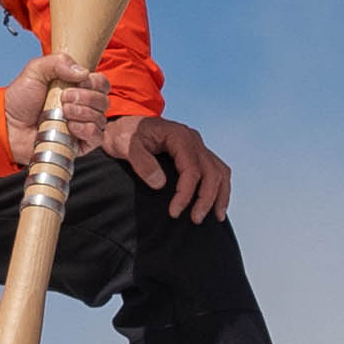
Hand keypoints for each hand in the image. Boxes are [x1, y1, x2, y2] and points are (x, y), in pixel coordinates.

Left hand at [0, 52, 101, 159]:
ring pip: (101, 118)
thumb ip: (58, 62)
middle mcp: (83, 107)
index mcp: (77, 88)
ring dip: (83, 112)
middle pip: (103, 100)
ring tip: (63, 112)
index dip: (94, 82)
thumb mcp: (35, 71)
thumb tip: (83, 72)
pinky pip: (97, 137)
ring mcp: (82, 126)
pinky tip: (70, 126)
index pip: (101, 83)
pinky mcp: (80, 144)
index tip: (77, 81)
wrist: (8, 125)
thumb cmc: (20, 100)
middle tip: (63, 98)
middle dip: (86, 97)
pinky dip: (86, 129)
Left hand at [95, 111, 233, 223]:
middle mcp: (193, 140)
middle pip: (211, 171)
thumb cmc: (124, 134)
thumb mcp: (125, 145)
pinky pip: (216, 170)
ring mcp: (196, 146)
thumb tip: (160, 184)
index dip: (186, 193)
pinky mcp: (196, 153)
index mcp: (178, 136)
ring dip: (220, 195)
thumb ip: (141, 162)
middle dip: (206, 198)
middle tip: (195, 219)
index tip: (174, 212)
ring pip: (219, 171)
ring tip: (216, 217)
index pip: (191, 169)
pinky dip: (220, 187)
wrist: (125, 123)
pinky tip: (216, 205)